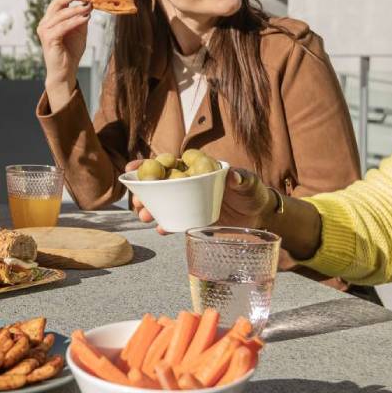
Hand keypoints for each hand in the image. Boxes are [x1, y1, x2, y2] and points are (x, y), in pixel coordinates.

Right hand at [37, 0, 91, 105]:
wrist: (65, 72)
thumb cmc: (71, 52)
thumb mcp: (79, 31)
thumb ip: (81, 17)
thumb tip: (90, 2)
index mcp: (50, 19)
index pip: (59, 1)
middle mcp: (44, 23)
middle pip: (57, 3)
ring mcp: (45, 31)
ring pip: (61, 14)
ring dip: (77, 9)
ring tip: (90, 6)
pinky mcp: (49, 39)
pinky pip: (63, 26)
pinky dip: (75, 21)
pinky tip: (86, 18)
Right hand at [124, 162, 274, 235]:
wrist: (260, 216)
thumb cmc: (254, 193)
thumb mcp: (249, 183)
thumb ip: (241, 178)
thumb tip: (233, 175)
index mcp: (197, 168)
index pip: (170, 163)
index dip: (149, 165)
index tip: (131, 169)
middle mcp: (190, 183)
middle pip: (161, 184)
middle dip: (144, 191)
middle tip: (135, 201)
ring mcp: (190, 201)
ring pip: (165, 202)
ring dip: (151, 208)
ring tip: (144, 217)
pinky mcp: (194, 218)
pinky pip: (176, 220)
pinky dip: (168, 224)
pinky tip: (162, 229)